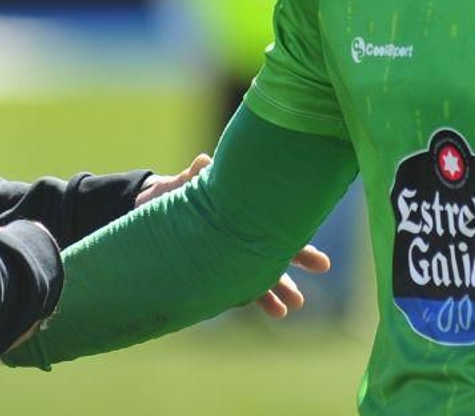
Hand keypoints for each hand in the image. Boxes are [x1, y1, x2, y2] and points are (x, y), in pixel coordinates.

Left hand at [134, 153, 332, 318]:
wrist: (150, 215)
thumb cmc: (172, 196)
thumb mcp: (182, 187)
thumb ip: (193, 178)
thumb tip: (203, 162)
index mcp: (241, 211)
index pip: (274, 219)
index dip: (294, 228)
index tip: (313, 231)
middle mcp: (243, 233)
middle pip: (277, 245)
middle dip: (301, 257)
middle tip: (324, 265)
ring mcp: (234, 254)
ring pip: (263, 271)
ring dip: (279, 288)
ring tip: (293, 307)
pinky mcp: (220, 272)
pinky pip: (242, 287)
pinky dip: (256, 297)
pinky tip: (276, 312)